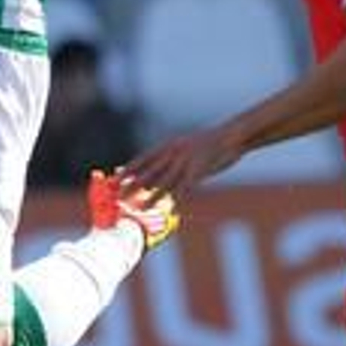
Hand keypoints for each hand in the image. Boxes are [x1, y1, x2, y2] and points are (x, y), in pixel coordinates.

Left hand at [121, 123, 237, 199]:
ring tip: (138, 208)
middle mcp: (173, 152)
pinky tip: (171, 209)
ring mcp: (186, 161)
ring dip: (150, 196)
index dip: (128, 170)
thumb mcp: (184, 147)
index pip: (143, 159)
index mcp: (168, 145)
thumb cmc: (207, 144)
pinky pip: (185, 188)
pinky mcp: (199, 170)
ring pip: (164, 182)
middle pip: (149, 171)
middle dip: (132, 184)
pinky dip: (177, 199)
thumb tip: (153, 173)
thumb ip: (168, 159)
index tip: (114, 179)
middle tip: (117, 196)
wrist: (231, 136)